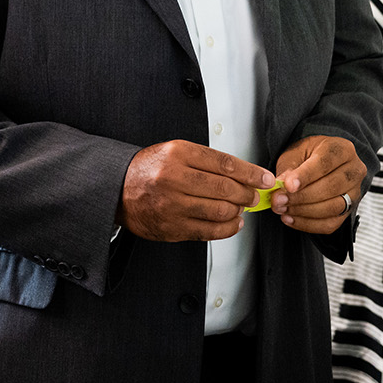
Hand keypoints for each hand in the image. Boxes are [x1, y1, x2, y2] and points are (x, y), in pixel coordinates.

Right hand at [117, 140, 274, 242]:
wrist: (118, 189)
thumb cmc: (149, 169)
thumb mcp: (175, 151)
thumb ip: (207, 161)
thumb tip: (243, 175)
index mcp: (178, 154)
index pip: (225, 164)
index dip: (250, 173)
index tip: (264, 178)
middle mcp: (174, 178)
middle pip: (226, 188)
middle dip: (247, 193)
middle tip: (254, 194)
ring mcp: (172, 205)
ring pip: (221, 211)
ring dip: (238, 210)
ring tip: (241, 207)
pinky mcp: (172, 227)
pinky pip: (209, 231)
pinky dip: (228, 229)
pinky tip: (233, 223)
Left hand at [270, 134, 365, 234]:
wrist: (320, 164)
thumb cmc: (309, 155)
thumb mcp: (296, 153)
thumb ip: (289, 169)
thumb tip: (281, 185)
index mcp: (342, 150)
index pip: (325, 163)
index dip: (306, 176)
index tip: (288, 186)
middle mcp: (354, 171)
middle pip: (331, 188)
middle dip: (302, 197)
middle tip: (279, 200)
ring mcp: (355, 192)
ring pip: (332, 208)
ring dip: (304, 212)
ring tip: (283, 209)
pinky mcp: (349, 211)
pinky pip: (331, 224)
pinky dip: (308, 224)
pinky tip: (291, 219)